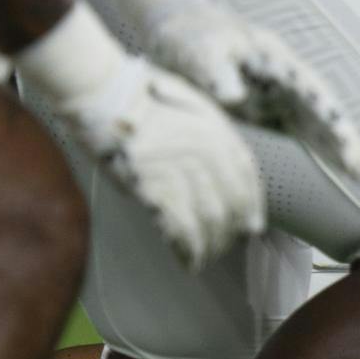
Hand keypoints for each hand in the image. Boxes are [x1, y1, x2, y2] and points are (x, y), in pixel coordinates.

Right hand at [57, 55, 265, 269]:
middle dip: (231, 231)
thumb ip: (216, 135)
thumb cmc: (147, 100)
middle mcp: (206, 154)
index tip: (253, 226)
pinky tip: (189, 260)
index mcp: (219, 133)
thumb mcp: (195, 106)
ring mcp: (180, 172)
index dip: (252, 206)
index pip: (247, 177)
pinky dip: (187, 249)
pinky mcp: (153, 188)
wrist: (106, 98)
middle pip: (230, 204)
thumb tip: (230, 168)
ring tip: (207, 258)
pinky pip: (179, 227)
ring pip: (208, 219)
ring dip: (211, 245)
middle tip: (226, 246)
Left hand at [146, 0, 359, 175]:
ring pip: (314, 127)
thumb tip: (234, 96)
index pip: (308, 90)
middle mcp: (285, 82)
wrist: (180, 33)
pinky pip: (297, 136)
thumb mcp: (201, 48)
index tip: (341, 134)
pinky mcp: (266, 114)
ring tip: (359, 176)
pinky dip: (316, 153)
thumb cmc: (192, 36)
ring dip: (334, 150)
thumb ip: (217, 69)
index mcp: (276, 61)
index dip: (326, 112)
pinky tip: (333, 173)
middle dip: (341, 139)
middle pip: (321, 111)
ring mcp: (278, 99)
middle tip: (359, 169)